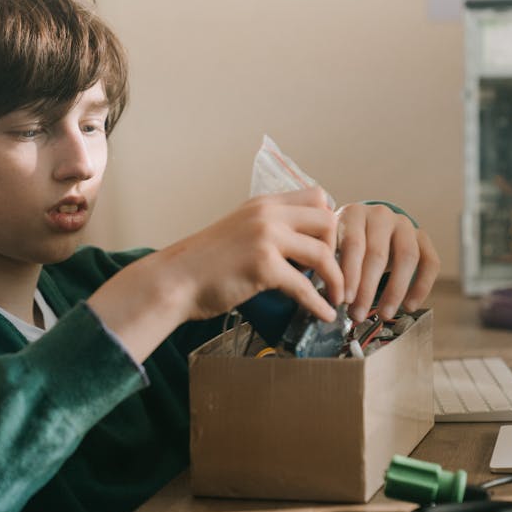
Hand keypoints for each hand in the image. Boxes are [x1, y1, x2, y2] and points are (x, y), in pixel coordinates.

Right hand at [89, 187, 343, 362]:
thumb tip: (299, 250)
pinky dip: (319, 303)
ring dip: (335, 279)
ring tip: (335, 297)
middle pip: (327, 221)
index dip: (328, 222)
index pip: (316, 197)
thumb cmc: (204, 264)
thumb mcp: (238, 232)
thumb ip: (267, 231)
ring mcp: (265, 237)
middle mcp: (267, 214)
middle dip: (337, 249)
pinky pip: (305, 286)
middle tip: (333, 272)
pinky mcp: (263, 265)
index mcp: (263, 204)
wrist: (174, 280)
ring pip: (322, 253)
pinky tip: (324, 314)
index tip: (328, 246)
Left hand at [336, 203, 439, 322]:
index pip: (353, 244)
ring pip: (407, 257)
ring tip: (384, 314)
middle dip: (367, 289)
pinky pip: (430, 262)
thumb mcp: (330, 246)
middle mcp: (380, 214)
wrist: (366, 228)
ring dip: (395, 290)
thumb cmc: (341, 242)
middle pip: (378, 253)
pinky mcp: (423, 237)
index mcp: (353, 213)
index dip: (350, 275)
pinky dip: (421, 287)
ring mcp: (404, 224)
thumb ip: (329, 264)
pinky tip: (409, 307)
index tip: (344, 300)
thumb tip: (326, 296)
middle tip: (358, 314)